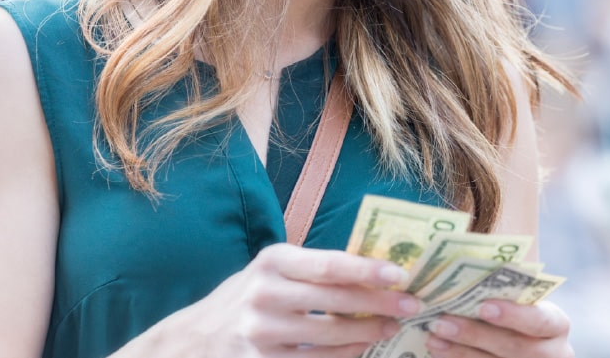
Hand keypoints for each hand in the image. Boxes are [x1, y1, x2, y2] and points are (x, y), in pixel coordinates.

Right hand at [127, 243, 422, 357]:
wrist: (198, 337)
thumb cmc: (252, 294)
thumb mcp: (275, 269)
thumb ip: (315, 267)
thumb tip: (377, 268)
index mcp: (272, 261)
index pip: (329, 264)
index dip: (367, 270)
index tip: (400, 275)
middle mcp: (264, 294)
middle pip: (334, 301)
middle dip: (378, 304)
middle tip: (410, 304)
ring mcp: (261, 333)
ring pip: (328, 336)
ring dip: (367, 333)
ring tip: (391, 326)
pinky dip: (345, 355)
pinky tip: (363, 347)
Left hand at [424, 300, 571, 357]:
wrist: (523, 349)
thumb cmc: (519, 313)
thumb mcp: (522, 301)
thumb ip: (504, 287)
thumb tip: (464, 258)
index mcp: (555, 325)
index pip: (540, 320)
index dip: (514, 315)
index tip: (484, 306)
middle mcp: (550, 353)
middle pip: (513, 347)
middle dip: (474, 334)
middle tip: (441, 321)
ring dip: (459, 350)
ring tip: (432, 336)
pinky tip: (438, 350)